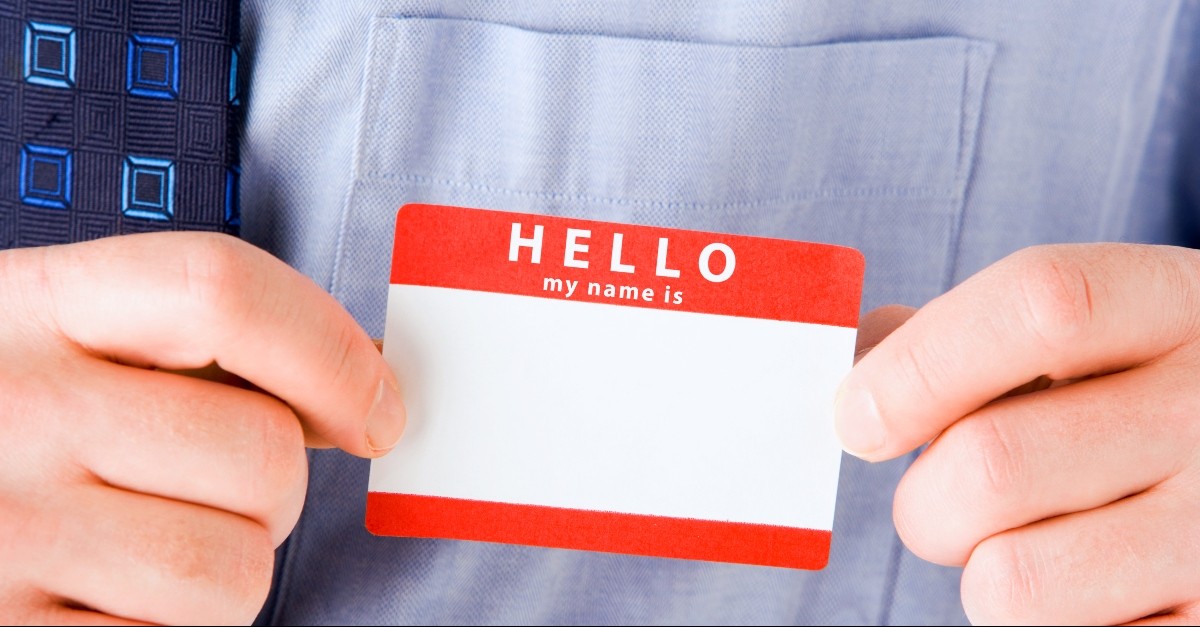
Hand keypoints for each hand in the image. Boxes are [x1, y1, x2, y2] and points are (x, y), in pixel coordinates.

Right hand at [0, 233, 405, 624]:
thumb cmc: (1, 418)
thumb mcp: (61, 340)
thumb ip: (196, 348)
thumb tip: (361, 388)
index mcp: (36, 306)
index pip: (223, 291)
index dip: (332, 353)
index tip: (378, 411)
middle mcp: (12, 408)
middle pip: (260, 454)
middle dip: (273, 491)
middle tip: (208, 493)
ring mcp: (1, 531)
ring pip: (235, 572)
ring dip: (226, 574)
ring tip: (147, 550)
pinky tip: (103, 601)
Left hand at [837, 243, 1199, 624]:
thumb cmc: (1128, 397)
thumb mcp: (1083, 337)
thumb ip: (964, 336)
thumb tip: (855, 368)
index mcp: (1174, 308)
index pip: (1039, 306)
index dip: (919, 365)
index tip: (856, 418)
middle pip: (991, 463)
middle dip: (924, 500)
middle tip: (941, 501)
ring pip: (1008, 581)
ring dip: (977, 572)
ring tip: (1025, 543)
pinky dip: (1037, 623)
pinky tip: (1085, 586)